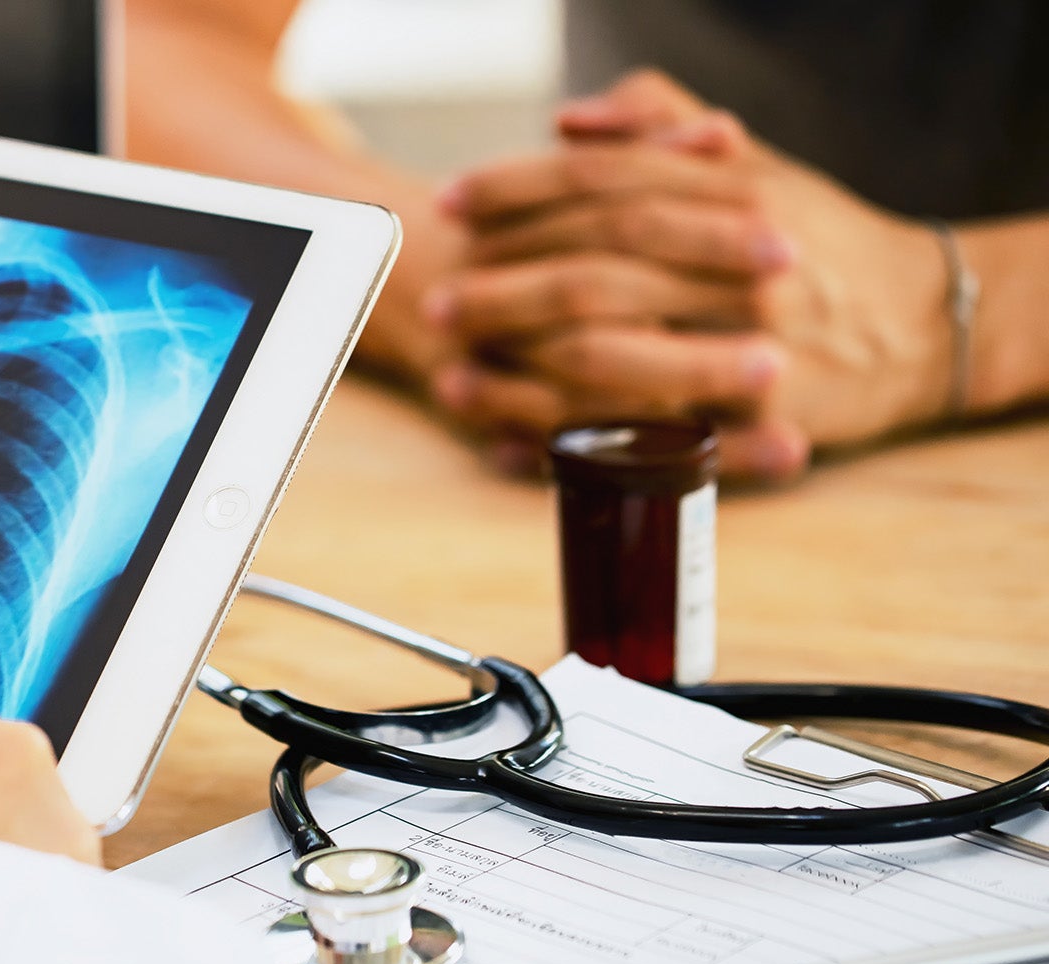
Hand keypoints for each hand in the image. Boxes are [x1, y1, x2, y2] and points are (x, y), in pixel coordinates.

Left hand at [428, 71, 953, 480]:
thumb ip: (662, 128)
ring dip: (519, 370)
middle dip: (503, 287)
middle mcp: (743, 265)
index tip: (451, 199)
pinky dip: (573, 441)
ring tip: (449, 374)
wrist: (926, 321)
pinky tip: (509, 442)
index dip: (518, 187)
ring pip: (613, 356)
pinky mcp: (760, 423)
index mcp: (734, 193)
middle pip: (596, 270)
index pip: (606, 181)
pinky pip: (649, 436)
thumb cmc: (818, 240)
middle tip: (437, 300)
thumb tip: (568, 121)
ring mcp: (753, 345)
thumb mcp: (756, 165)